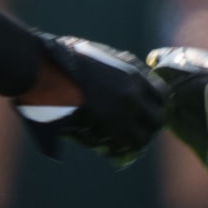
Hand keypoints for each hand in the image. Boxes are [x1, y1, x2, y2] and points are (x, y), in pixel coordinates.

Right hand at [27, 34, 167, 163]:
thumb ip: (123, 70)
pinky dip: (118, 151)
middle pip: (156, 120)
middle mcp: (133, 94)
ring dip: (135, 143)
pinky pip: (121, 146)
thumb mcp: (105, 57)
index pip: (162, 97)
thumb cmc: (66, 59)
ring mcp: (120, 112)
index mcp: (135, 74)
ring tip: (125, 146)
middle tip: (139, 133)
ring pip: (141, 137)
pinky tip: (110, 150)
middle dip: (149, 128)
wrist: (44, 68)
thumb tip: (135, 83)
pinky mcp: (101, 127)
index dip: (156, 106)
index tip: (149, 113)